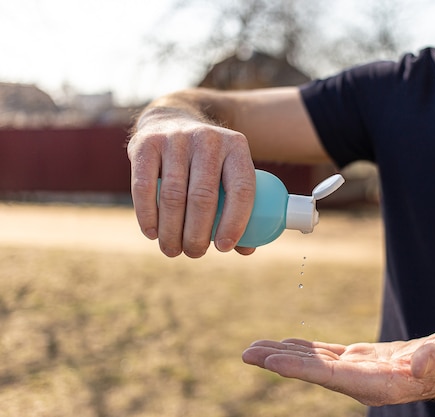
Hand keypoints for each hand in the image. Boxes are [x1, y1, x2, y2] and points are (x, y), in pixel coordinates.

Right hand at [127, 108, 256, 257]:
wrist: (172, 118)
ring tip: (172, 250)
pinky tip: (152, 233)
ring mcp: (175, 138)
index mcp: (236, 147)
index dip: (234, 222)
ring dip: (171, 231)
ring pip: (173, 195)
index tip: (224, 247)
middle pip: (203, 197)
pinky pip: (144, 186)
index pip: (241, 189)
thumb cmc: (207, 161)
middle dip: (197, 234)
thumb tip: (245, 249)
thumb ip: (238, 208)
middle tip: (194, 253)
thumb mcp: (229, 172)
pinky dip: (147, 215)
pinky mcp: (146, 143)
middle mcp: (208, 139)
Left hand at [242, 330, 434, 406]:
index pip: (330, 377)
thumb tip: (414, 365)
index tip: (271, 362)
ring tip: (254, 349)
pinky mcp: (358, 361)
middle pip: (313, 372)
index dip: (300, 369)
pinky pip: (324, 355)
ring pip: (314, 363)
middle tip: (246, 354)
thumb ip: (433, 358)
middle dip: (280, 363)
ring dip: (284, 355)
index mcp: (378, 384)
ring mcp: (357, 373)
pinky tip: (285, 344)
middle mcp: (360, 382)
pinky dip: (303, 348)